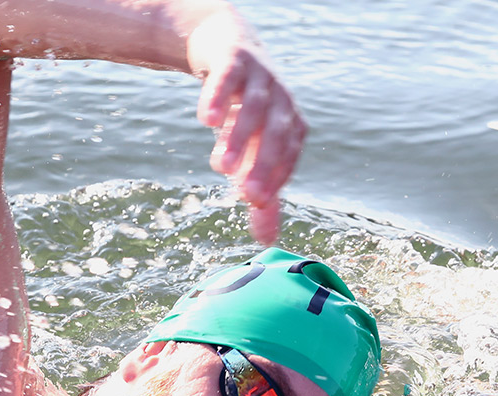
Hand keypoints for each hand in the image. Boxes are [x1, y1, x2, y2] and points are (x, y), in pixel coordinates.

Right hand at [188, 11, 306, 243]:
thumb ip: (261, 195)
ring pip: (252, 109)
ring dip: (238, 138)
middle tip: (245, 196)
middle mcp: (282, 102)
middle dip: (262, 166)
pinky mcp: (235, 59)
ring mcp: (261, 78)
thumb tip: (267, 243)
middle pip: (275, 136)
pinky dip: (219, 97)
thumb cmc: (246, 112)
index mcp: (291, 128)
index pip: (287, 158)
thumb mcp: (252, 152)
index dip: (273, 180)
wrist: (228, 49)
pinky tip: (206, 119)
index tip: (255, 205)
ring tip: (219, 167)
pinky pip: (229, 78)